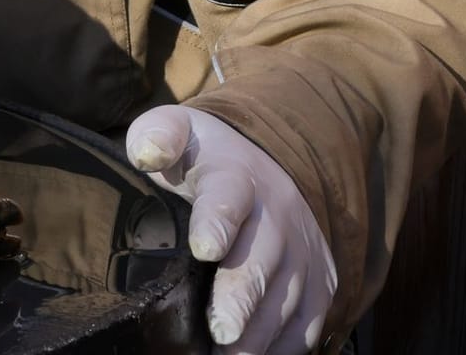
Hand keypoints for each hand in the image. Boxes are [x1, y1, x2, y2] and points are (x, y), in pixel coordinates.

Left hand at [127, 104, 336, 353]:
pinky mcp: (319, 284)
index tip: (205, 248)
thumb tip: (147, 153)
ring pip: (287, 300)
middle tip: (223, 330)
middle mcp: (277, 217)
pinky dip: (285, 346)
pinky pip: (307, 323)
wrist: (270, 164)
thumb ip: (159, 136)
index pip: (227, 198)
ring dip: (261, 333)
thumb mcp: (177, 131)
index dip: (217, 223)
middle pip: (261, 262)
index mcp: (235, 177)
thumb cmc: (205, 158)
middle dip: (242, 298)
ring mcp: (302, 254)